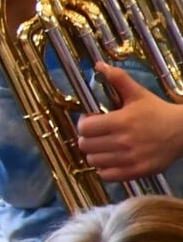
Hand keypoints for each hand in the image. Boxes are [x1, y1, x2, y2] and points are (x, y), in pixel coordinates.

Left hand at [75, 64, 182, 181]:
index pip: (85, 127)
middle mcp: (124, 141)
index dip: (84, 123)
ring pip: (94, 161)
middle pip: (86, 145)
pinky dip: (105, 169)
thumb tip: (98, 65)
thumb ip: (117, 79)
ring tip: (103, 147)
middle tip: (96, 135)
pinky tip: (111, 159)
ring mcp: (131, 158)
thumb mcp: (137, 93)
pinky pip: (108, 175)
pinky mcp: (138, 171)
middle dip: (87, 138)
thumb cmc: (157, 111)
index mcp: (121, 121)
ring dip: (95, 154)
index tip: (91, 121)